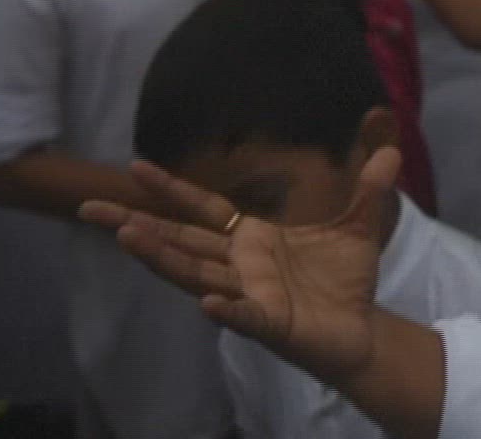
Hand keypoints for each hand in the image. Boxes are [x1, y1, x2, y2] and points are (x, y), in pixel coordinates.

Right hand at [80, 148, 400, 384]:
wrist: (362, 330)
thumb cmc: (346, 281)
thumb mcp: (359, 226)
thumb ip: (369, 188)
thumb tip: (391, 149)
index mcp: (253, 239)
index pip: (203, 209)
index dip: (171, 189)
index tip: (134, 165)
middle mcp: (240, 266)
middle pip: (179, 241)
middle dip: (136, 223)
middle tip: (89, 206)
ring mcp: (248, 296)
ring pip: (195, 275)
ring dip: (162, 259)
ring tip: (126, 238)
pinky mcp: (270, 325)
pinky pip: (243, 316)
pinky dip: (225, 310)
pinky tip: (205, 302)